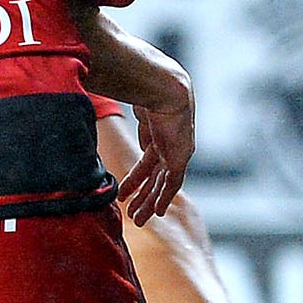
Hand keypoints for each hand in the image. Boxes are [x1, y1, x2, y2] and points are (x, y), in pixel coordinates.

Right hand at [117, 81, 193, 226]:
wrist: (161, 84)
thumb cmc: (143, 86)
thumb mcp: (131, 108)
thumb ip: (129, 122)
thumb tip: (120, 126)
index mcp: (157, 130)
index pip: (147, 161)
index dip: (137, 179)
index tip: (126, 192)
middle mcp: (169, 141)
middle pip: (156, 175)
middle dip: (143, 194)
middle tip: (132, 213)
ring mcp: (177, 148)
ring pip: (163, 182)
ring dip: (150, 200)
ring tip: (138, 219)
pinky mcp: (181, 155)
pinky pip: (173, 182)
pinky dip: (164, 197)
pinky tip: (156, 212)